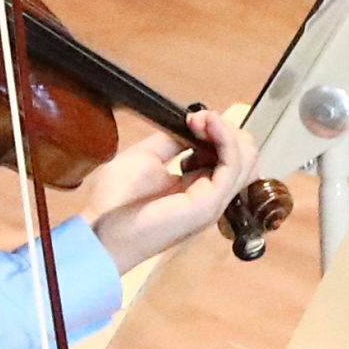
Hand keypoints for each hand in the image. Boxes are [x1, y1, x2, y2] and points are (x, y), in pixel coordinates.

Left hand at [82, 103, 263, 271]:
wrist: (102, 229)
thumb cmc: (116, 200)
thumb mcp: (147, 157)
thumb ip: (173, 142)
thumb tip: (194, 125)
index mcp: (197, 186)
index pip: (229, 156)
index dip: (217, 131)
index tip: (193, 119)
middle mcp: (211, 194)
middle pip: (244, 157)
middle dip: (226, 129)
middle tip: (197, 120)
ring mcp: (214, 200)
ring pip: (245, 159)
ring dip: (227, 130)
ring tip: (202, 120)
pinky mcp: (210, 202)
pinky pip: (233, 165)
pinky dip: (226, 138)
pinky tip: (209, 124)